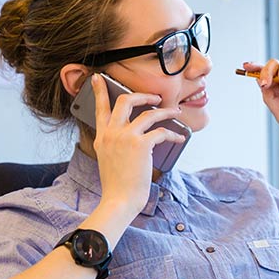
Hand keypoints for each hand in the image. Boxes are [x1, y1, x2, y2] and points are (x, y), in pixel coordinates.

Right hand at [90, 74, 184, 216]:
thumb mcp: (108, 159)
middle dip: (142, 95)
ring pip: (148, 113)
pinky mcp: (141, 145)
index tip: (98, 78)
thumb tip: (132, 134)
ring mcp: (125, 137)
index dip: (99, 91)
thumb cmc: (118, 185)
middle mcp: (111, 133)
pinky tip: (179, 137)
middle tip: (154, 97)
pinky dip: (173, 133)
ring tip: (175, 112)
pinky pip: (161, 131)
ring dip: (166, 111)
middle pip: (124, 101)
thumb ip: (114, 143)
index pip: (99, 108)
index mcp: (102, 137)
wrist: (119, 200)